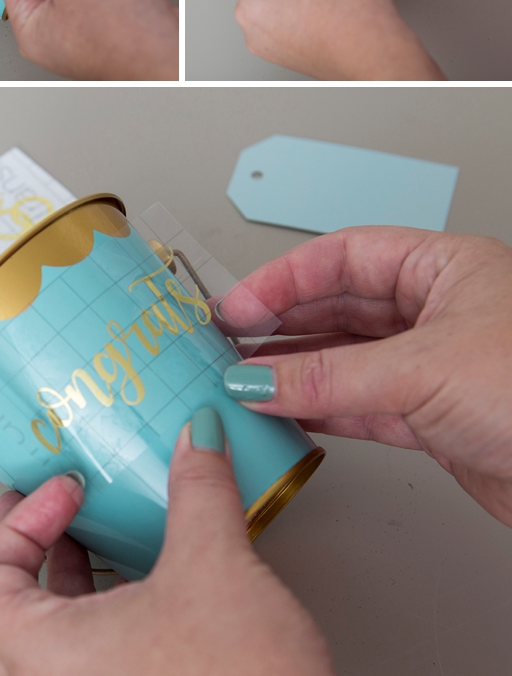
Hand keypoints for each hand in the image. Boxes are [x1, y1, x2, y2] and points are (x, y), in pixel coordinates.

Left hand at [0, 413, 362, 675]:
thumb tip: (195, 444)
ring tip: (115, 541)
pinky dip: (106, 617)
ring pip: (52, 640)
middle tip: (66, 508)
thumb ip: (196, 488)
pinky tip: (157, 590)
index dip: (21, 522)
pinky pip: (90, 665)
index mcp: (45, 657)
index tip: (67, 492)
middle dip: (38, 548)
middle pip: (8, 610)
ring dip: (75, 584)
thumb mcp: (213, 563)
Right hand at [217, 228, 511, 527]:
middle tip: (229, 346)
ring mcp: (436, 366)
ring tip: (245, 384)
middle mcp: (440, 311)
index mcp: (446, 267)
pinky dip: (322, 410)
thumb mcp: (423, 370)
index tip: (238, 307)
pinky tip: (287, 413)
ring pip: (348, 361)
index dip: (285, 278)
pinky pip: (362, 406)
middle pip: (341, 307)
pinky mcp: (435, 419)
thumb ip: (332, 376)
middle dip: (282, 327)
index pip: (345, 256)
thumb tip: (262, 378)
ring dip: (295, 374)